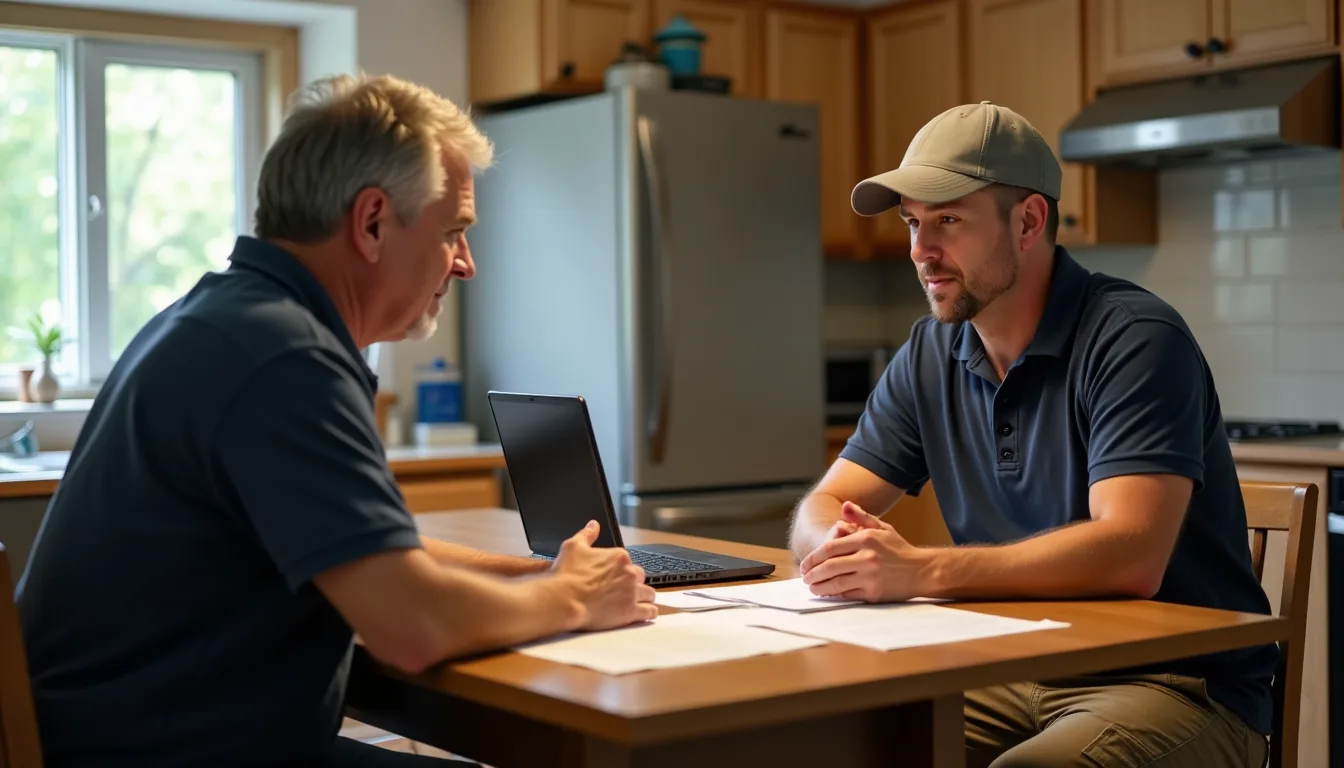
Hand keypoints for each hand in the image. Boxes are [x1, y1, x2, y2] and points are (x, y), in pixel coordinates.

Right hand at [552, 521, 657, 629]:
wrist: (563, 600)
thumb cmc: (566, 575)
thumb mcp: (573, 547)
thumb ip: (587, 534)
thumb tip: (594, 525)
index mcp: (619, 557)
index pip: (628, 562)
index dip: (621, 570)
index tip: (612, 576)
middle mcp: (629, 573)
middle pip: (640, 577)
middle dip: (634, 583)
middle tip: (622, 590)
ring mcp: (632, 593)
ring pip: (649, 594)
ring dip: (643, 597)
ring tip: (635, 602)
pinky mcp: (631, 612)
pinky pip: (650, 611)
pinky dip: (648, 612)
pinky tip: (645, 612)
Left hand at [799, 505, 926, 602]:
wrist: (922, 570)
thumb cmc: (899, 549)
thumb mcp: (882, 528)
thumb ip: (861, 517)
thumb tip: (844, 506)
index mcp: (866, 539)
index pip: (830, 548)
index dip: (813, 557)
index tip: (805, 563)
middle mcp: (867, 557)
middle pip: (830, 566)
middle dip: (812, 573)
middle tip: (805, 576)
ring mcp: (870, 576)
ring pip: (836, 583)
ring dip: (820, 586)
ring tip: (812, 587)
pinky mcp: (874, 593)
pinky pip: (848, 594)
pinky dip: (834, 595)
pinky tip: (827, 593)